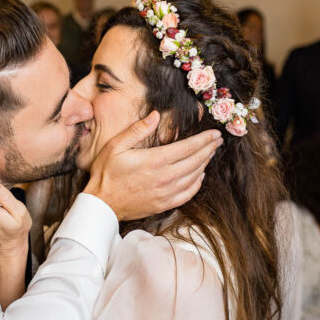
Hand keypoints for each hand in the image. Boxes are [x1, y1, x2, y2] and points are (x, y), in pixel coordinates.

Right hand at [82, 112, 222, 220]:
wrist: (102, 204)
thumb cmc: (106, 174)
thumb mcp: (116, 146)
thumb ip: (137, 130)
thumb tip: (156, 115)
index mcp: (155, 160)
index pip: (188, 147)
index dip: (204, 139)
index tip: (214, 133)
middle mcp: (165, 177)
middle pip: (196, 161)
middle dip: (209, 149)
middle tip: (218, 141)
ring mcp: (166, 193)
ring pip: (195, 176)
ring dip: (205, 163)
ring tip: (210, 153)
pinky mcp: (165, 204)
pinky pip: (188, 193)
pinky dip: (198, 183)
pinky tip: (200, 175)